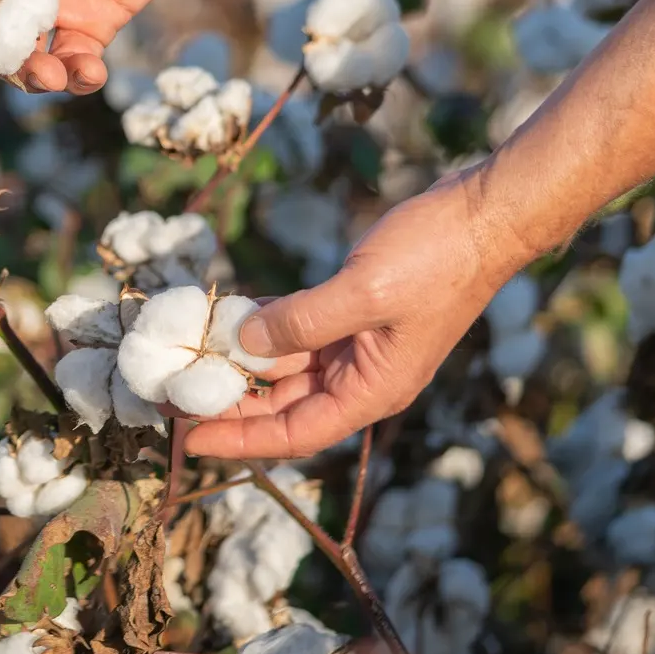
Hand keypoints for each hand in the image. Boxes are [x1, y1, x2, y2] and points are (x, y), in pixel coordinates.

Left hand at [182, 170, 525, 459]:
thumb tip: (244, 341)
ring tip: (184, 355)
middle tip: (169, 396)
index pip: (295, 433)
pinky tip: (224, 313)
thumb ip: (302, 321)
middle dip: (227, 402)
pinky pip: (296, 327)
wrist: (486, 214)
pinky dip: (261, 322)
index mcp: (372, 390)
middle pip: (282, 405)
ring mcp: (358, 344)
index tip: (188, 439)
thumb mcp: (363, 291)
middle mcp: (362, 376)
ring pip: (283, 365)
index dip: (239, 439)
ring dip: (238, 360)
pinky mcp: (353, 311)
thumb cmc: (437, 258)